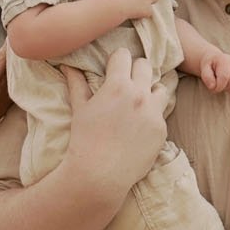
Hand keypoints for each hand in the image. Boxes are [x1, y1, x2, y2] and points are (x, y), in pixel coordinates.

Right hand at [63, 54, 166, 188]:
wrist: (100, 174)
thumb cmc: (85, 140)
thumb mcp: (79, 109)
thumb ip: (77, 83)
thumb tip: (67, 65)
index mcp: (118, 85)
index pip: (123, 55)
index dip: (116, 60)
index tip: (113, 68)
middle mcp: (139, 95)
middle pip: (145, 65)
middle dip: (135, 70)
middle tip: (126, 83)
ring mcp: (153, 112)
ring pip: (160, 88)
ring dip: (150, 91)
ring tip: (138, 103)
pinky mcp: (162, 129)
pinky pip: (161, 113)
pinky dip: (152, 115)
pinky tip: (139, 126)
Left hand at [199, 52, 229, 95]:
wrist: (216, 60)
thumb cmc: (210, 66)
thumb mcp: (204, 69)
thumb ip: (207, 77)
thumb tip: (213, 86)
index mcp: (225, 60)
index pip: (225, 77)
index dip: (218, 86)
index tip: (213, 88)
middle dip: (224, 88)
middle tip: (218, 86)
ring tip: (223, 85)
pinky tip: (229, 87)